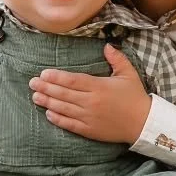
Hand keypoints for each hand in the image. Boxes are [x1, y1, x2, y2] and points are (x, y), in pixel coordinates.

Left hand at [29, 44, 150, 144]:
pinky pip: (70, 125)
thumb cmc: (135, 97)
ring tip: (35, 97)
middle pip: (63, 94)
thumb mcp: (129, 74)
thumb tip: (107, 45)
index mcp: (99, 86)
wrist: (144, 123)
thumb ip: (117, 58)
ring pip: (63, 109)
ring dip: (47, 102)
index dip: (56, 77)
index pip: (72, 80)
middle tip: (32, 83)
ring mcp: (89, 117)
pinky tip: (48, 114)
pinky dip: (58, 119)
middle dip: (45, 88)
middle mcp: (91, 102)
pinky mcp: (90, 130)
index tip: (43, 73)